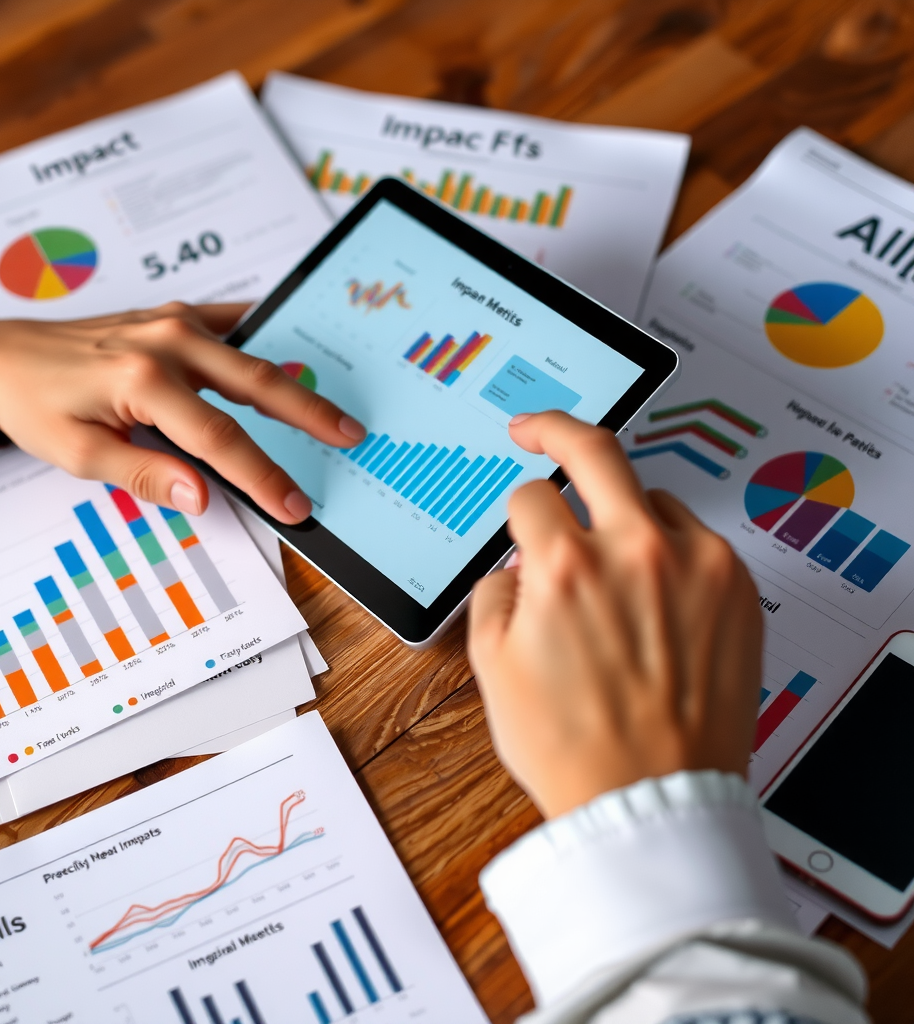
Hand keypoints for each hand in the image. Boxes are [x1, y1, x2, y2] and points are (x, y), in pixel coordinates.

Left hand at [0, 302, 365, 522]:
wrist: (1, 355)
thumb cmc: (34, 406)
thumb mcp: (76, 453)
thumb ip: (143, 473)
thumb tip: (201, 496)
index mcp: (142, 379)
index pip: (219, 439)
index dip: (263, 476)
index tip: (294, 506)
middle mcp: (166, 342)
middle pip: (256, 383)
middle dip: (308, 415)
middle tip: (350, 435)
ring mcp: (173, 323)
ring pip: (251, 355)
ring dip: (295, 382)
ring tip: (332, 409)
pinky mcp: (173, 316)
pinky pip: (232, 322)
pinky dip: (264, 335)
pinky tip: (293, 345)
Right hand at [467, 411, 761, 818]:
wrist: (651, 797)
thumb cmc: (573, 746)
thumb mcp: (493, 666)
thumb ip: (494, 591)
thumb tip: (515, 562)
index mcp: (565, 569)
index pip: (530, 497)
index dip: (517, 516)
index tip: (522, 522)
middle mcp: (633, 552)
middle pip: (594, 449)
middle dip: (555, 429)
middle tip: (538, 429)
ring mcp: (694, 564)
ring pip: (648, 496)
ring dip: (621, 514)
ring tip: (613, 562)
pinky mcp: (735, 585)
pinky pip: (694, 537)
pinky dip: (669, 549)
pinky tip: (655, 591)